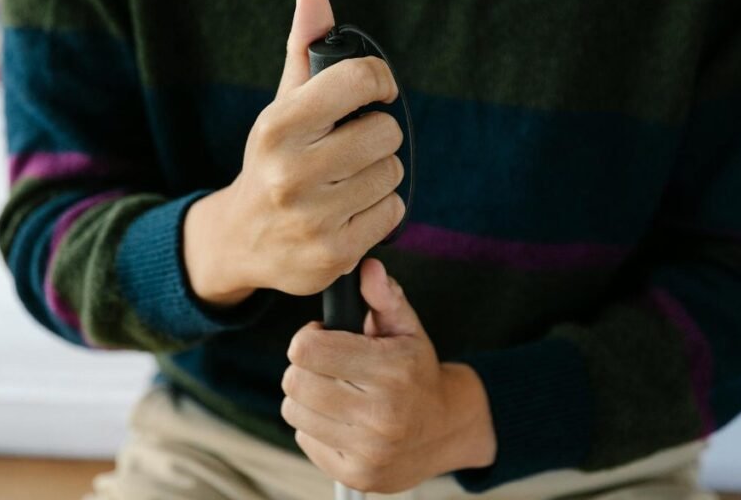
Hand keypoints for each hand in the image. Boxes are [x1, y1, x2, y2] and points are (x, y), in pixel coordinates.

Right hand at [184, 0, 405, 304]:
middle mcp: (292, 173)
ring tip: (348, 180)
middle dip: (377, 135)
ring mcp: (313, 218)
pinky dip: (380, 208)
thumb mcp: (282, 107)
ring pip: (391, 173)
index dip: (378, 80)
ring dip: (379, 173)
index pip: (357, 80)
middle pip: (385, 132)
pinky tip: (350, 210)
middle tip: (354, 145)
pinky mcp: (334, 254)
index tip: (376, 90)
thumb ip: (303, 52)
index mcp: (278, 127)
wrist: (242, 239)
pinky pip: (392, 212)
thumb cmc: (273, 162)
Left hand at [281, 258, 496, 492]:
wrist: (446, 429)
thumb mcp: (408, 329)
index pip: (307, 350)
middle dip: (304, 368)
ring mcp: (368, 449)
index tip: (322, 338)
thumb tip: (366, 267)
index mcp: (391, 370)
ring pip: (293, 411)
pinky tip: (340, 419)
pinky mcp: (356, 474)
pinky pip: (303, 439)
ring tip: (333, 391)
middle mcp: (381, 413)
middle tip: (327, 365)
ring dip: (305, 398)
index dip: (308, 339)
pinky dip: (314, 427)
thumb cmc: (418, 372)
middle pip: (295, 381)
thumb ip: (385, 297)